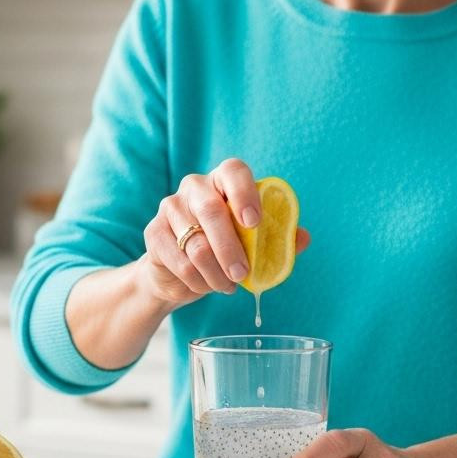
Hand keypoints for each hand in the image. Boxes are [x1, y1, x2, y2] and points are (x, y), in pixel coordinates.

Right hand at [138, 158, 309, 308]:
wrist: (179, 270)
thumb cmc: (224, 248)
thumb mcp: (254, 243)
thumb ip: (278, 238)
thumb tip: (303, 238)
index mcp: (223, 181)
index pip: (233, 171)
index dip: (244, 193)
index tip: (254, 223)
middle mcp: (194, 187)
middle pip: (211, 211)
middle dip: (231, 248)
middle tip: (243, 274)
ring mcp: (170, 207)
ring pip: (195, 243)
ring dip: (216, 272)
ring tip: (228, 286)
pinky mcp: (154, 232)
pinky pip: (179, 261)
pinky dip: (198, 280)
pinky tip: (206, 285)